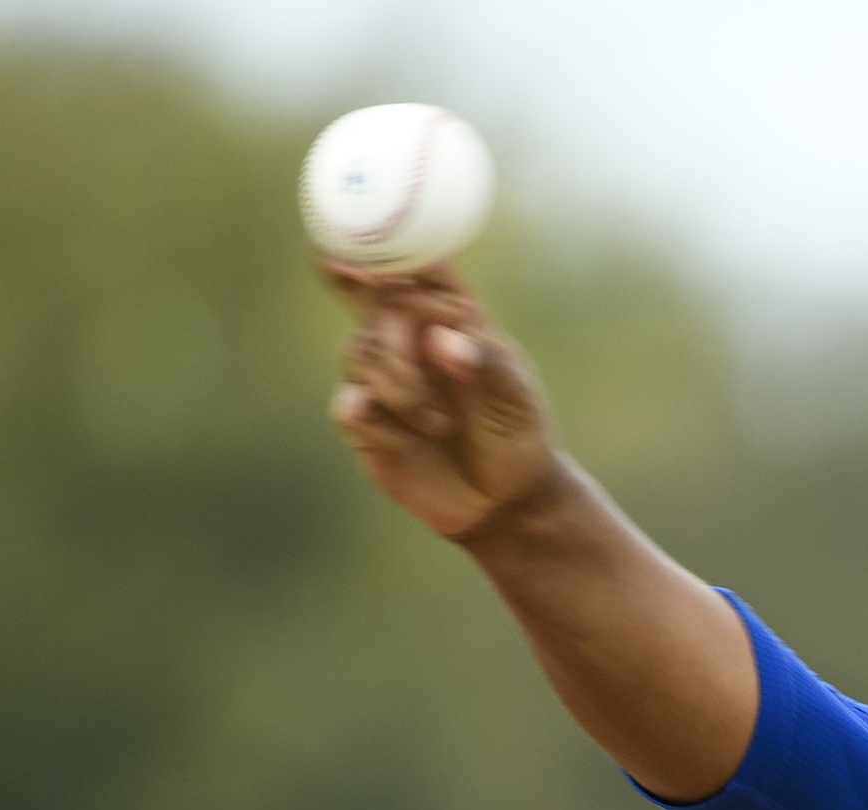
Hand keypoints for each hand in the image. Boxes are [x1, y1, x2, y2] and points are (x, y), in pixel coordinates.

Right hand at [324, 261, 559, 541]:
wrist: (504, 501)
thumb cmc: (517, 437)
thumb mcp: (517, 402)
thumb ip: (488, 366)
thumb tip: (444, 342)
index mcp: (450, 317)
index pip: (414, 268)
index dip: (385, 249)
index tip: (369, 254)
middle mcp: (409, 337)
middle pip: (371, 303)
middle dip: (395, 336)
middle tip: (428, 361)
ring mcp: (381, 376)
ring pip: (357, 353)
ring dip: (399, 387)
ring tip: (440, 424)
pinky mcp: (363, 419)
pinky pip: (349, 404)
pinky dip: (381, 421)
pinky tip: (411, 440)